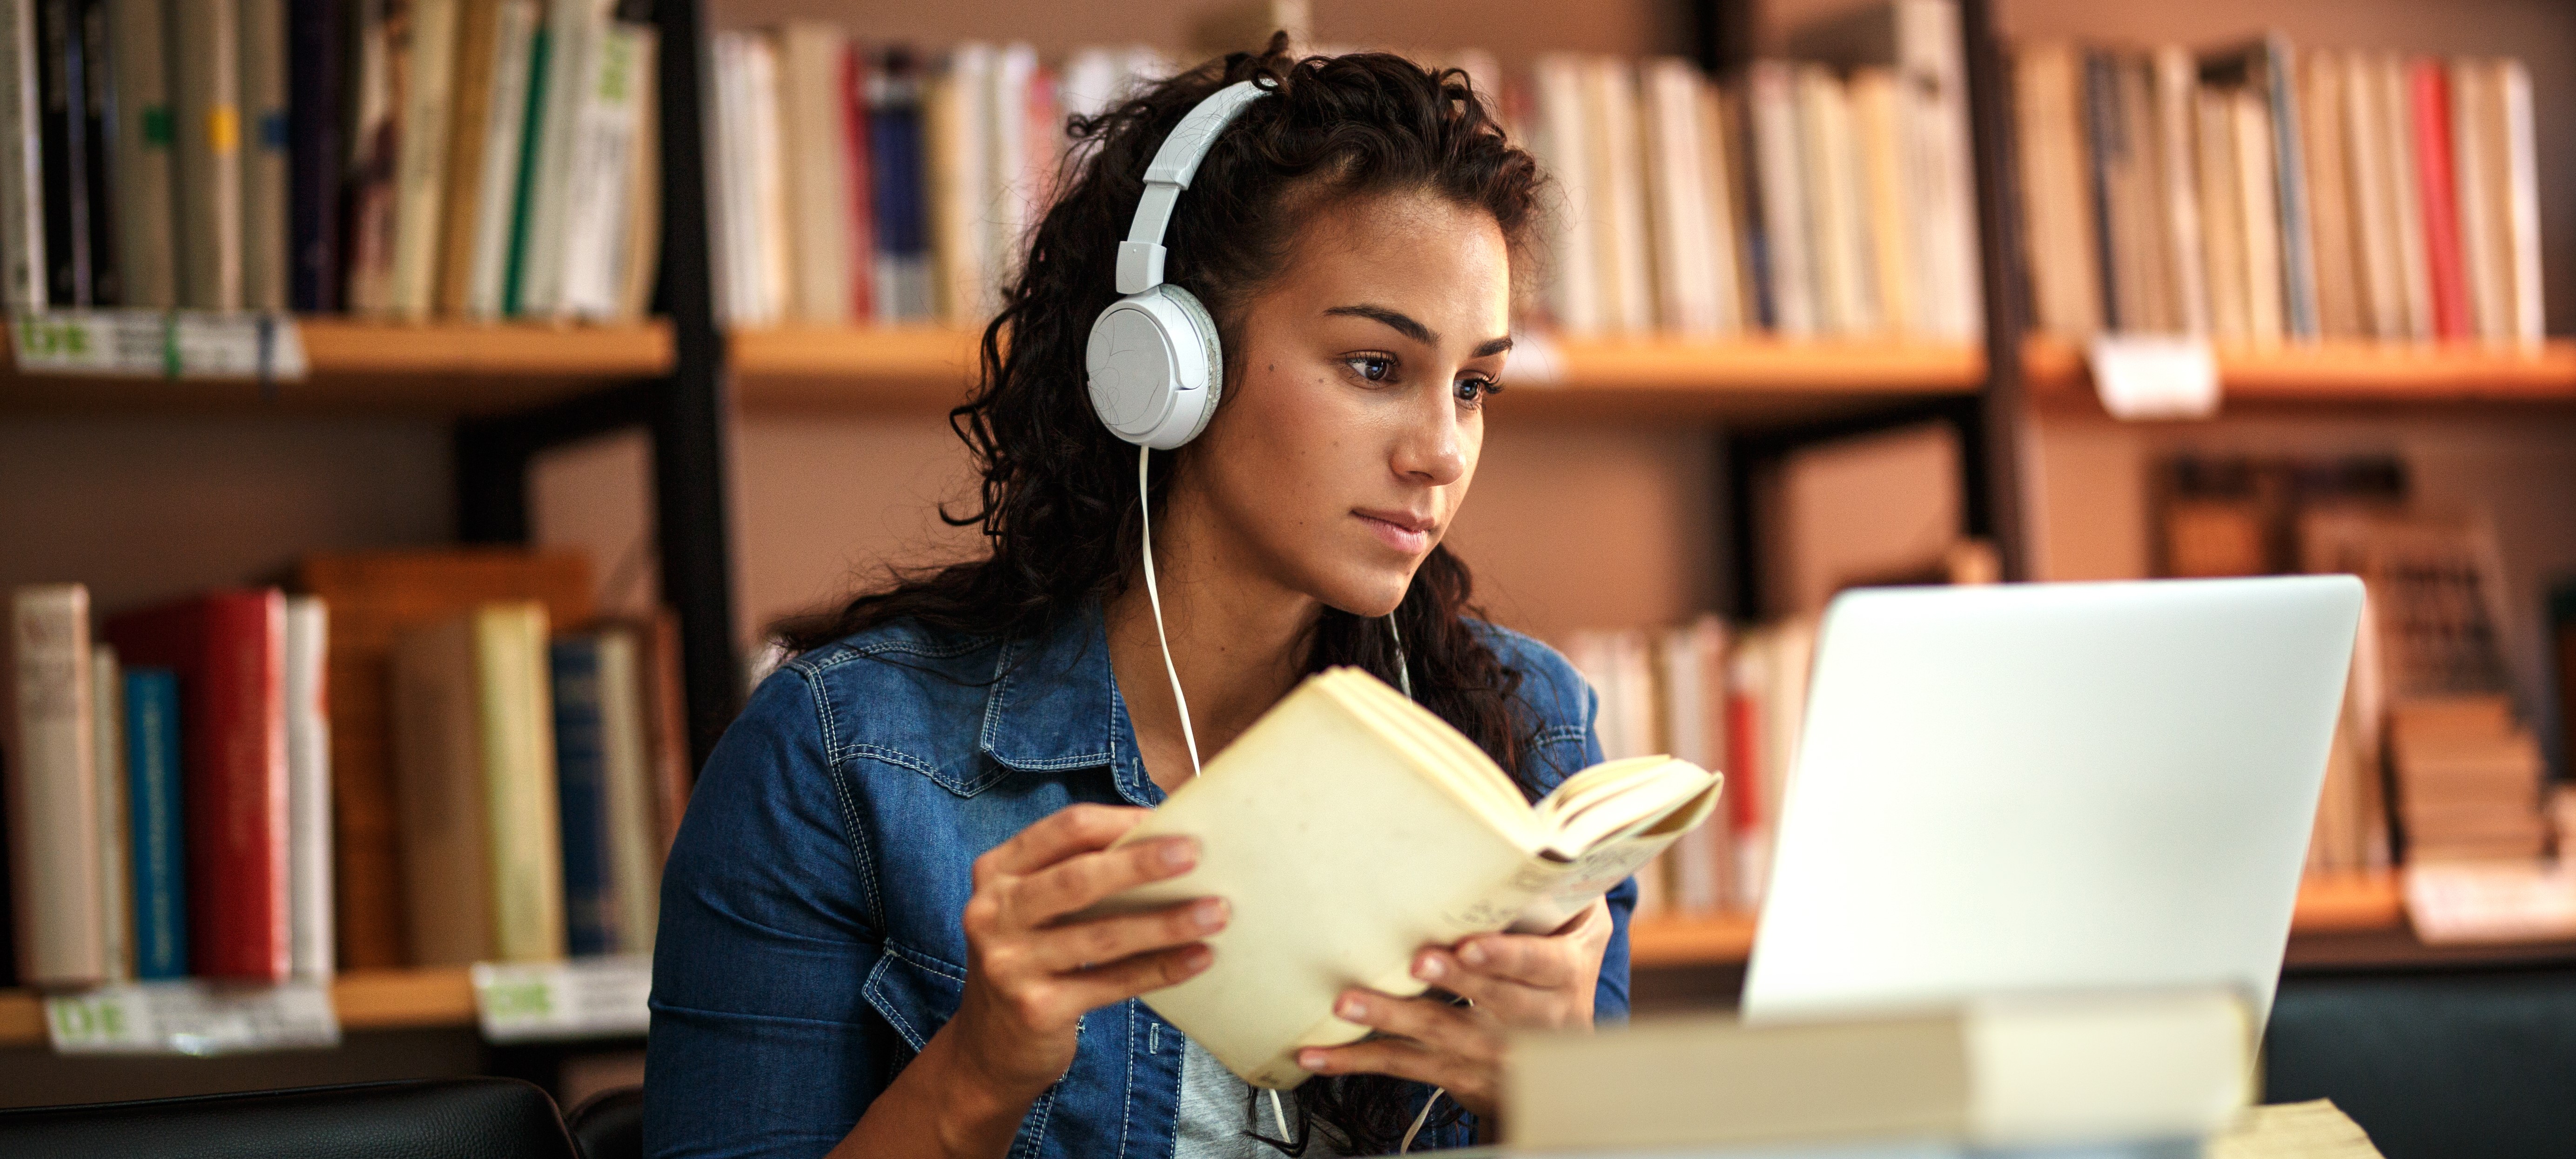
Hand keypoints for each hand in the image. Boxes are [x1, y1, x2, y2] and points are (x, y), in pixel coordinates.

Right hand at [945, 805, 1226, 1104]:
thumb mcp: (1033, 907)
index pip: (1065, 830)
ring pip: (1102, 935)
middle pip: (1078, 878)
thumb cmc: (1031, 958)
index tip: (1172, 819)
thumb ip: (1077, 873)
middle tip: (1195, 854)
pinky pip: (1111, 983)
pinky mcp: (1035, 1009)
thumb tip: (1167, 842)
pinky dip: (1160, 969)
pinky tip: (1199, 958)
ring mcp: (1009, 964)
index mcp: (997, 871)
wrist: (990, 1046)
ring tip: (1216, 912)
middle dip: (1142, 864)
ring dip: (1165, 922)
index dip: (1120, 821)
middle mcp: (993, 913)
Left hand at [1293, 898, 1613, 1121]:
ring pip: (1439, 1035)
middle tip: (1413, 961)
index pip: (1536, 964)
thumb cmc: (1561, 975)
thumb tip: (1540, 834)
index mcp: (1562, 976)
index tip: (1470, 945)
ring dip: (1391, 1019)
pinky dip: (1358, 1062)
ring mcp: (1493, 1053)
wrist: (1569, 1071)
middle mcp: (1532, 1021)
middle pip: (1489, 1000)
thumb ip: (1563, 891)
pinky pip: (1405, 1067)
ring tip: (1347, 1003)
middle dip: (1450, 981)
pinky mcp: (1458, 1075)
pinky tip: (1318, 1056)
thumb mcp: (1583, 934)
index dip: (1503, 956)